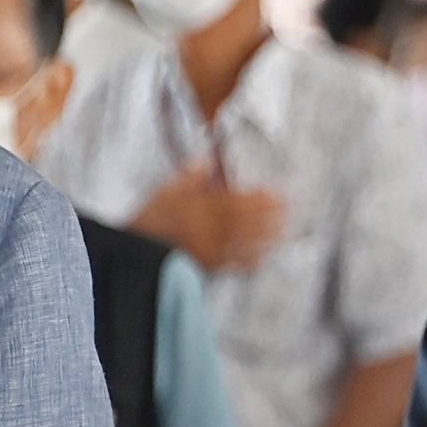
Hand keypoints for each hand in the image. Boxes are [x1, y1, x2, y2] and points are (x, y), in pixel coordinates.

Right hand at [132, 163, 286, 271]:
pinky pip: (233, 264)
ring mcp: (210, 248)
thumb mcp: (167, 190)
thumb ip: (190, 176)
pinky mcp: (207, 266)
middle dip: (270, 215)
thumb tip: (207, 160)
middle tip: (290, 210)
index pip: (237, 199)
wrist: (136, 251)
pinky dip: (250, 260)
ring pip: (244, 241)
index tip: (276, 194)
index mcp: (201, 206)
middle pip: (247, 220)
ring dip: (267, 236)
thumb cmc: (152, 218)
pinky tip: (263, 256)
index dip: (260, 198)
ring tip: (284, 230)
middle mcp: (208, 227)